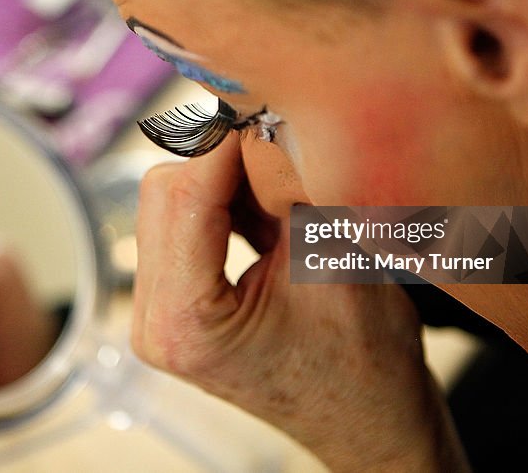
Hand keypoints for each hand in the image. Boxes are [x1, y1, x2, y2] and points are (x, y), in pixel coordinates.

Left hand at [132, 136, 468, 471]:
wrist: (372, 419)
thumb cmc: (365, 364)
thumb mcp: (334, 259)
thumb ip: (289, 183)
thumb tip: (263, 113)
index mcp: (185, 323)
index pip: (186, 195)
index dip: (228, 142)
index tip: (270, 107)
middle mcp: (155, 321)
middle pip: (166, 192)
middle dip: (223, 158)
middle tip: (282, 141)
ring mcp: (160, 313)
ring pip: (173, 200)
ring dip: (226, 177)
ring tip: (284, 184)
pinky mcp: (176, 300)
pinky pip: (185, 222)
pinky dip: (225, 199)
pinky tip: (270, 204)